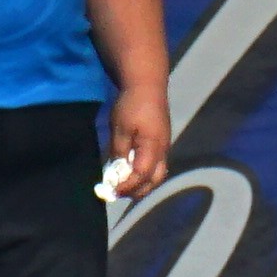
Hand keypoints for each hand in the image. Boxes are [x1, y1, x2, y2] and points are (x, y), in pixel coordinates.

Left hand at [100, 73, 173, 200]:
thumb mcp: (120, 128)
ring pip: (157, 174)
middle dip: (137, 190)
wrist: (147, 84)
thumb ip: (119, 151)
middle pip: (154, 180)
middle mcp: (162, 150)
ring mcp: (164, 146)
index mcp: (153, 147)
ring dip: (141, 183)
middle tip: (118, 192)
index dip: (127, 185)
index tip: (112, 189)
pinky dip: (144, 173)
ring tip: (124, 185)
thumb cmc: (131, 104)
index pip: (141, 175)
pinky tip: (130, 171)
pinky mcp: (161, 142)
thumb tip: (116, 171)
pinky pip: (156, 165)